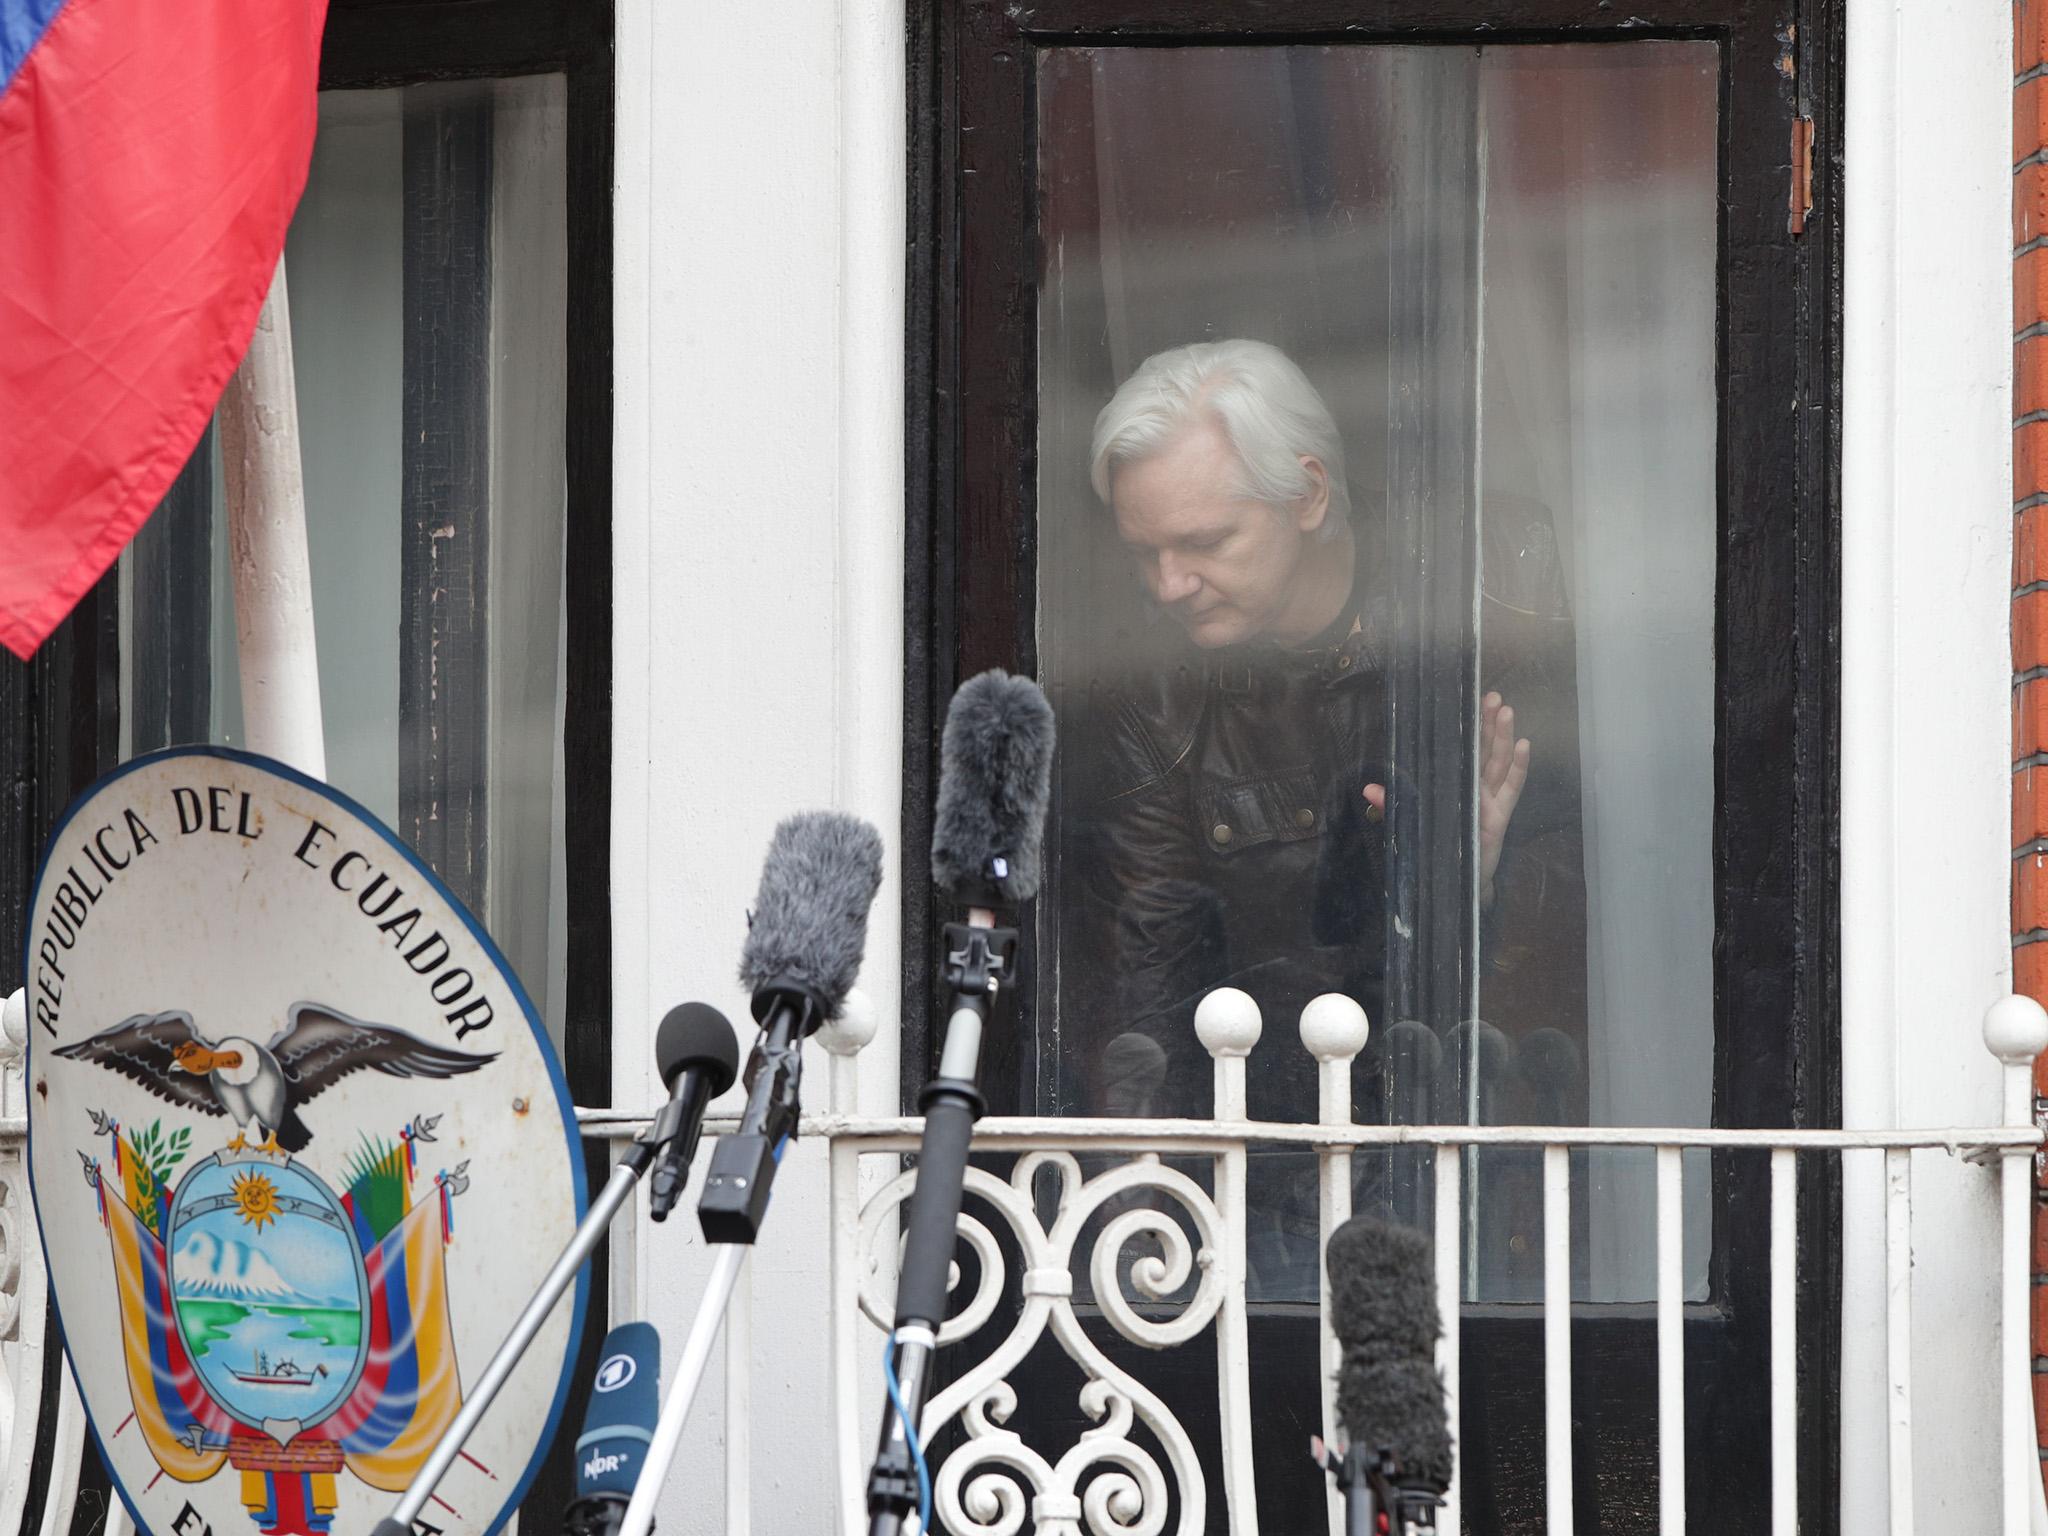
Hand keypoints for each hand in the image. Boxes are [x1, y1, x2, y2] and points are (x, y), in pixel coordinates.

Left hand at [1362, 691, 1530, 904]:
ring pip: (1497, 761)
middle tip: (1491, 697)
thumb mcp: (1411, 824)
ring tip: (1506, 712)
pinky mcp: (1500, 815)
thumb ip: (1395, 805)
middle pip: (1481, 749)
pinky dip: (1519, 767)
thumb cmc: (1435, 849)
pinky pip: (1511, 787)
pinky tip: (1524, 745)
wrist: (1454, 884)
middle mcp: (1472, 787)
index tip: (1467, 701)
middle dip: (1487, 723)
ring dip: (1503, 736)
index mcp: (1450, 784)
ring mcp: (1488, 799)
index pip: (1457, 750)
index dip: (1464, 727)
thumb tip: (1368, 788)